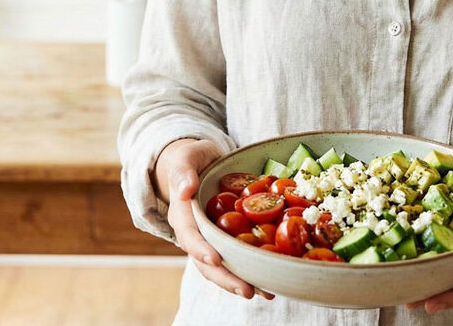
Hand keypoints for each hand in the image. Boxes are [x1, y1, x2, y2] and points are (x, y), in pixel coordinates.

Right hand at [155, 138, 273, 300]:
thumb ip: (183, 172)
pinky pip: (236, 259)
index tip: (215, 259)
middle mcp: (194, 233)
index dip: (201, 249)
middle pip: (206, 262)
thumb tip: (185, 189)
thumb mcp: (186, 158)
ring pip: (222, 267)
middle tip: (247, 290)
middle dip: (226, 277)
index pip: (189, 235)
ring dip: (241, 281)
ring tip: (265, 293)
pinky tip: (270, 282)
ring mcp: (210, 240)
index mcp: (182, 215)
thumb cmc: (192, 159)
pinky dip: (251, 271)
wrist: (199, 164)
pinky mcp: (225, 240)